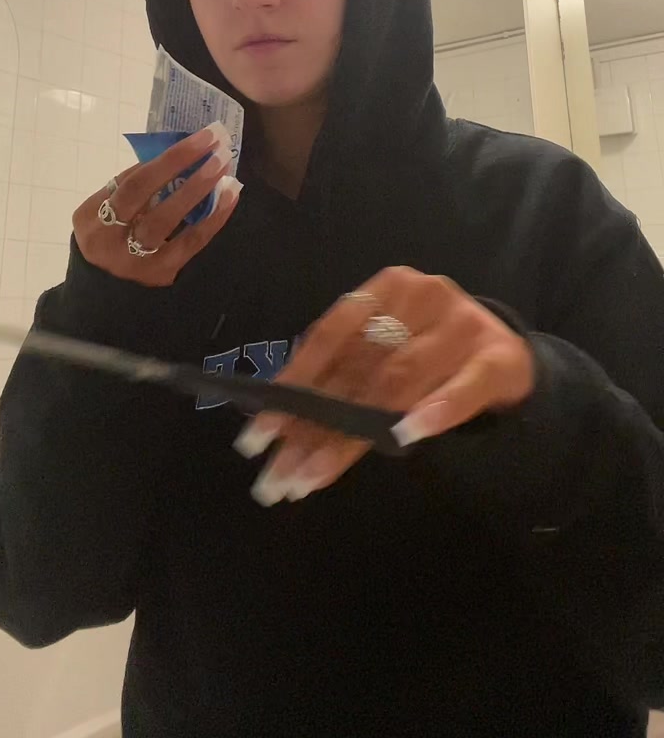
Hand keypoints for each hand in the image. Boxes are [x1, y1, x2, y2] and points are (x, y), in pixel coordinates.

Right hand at [73, 122, 240, 287]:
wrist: (104, 290)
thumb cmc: (109, 235)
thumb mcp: (105, 210)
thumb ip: (133, 185)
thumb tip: (177, 153)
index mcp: (91, 217)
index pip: (130, 183)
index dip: (167, 159)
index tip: (198, 138)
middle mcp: (109, 239)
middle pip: (143, 196)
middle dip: (181, 165)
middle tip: (215, 143)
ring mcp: (135, 260)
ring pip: (167, 222)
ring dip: (199, 190)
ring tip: (224, 166)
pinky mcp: (161, 274)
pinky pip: (190, 243)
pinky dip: (213, 217)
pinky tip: (229, 195)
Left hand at [234, 267, 533, 505]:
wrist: (510, 355)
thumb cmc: (433, 351)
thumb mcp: (386, 350)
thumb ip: (343, 376)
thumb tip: (276, 422)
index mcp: (387, 288)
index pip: (329, 336)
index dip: (291, 386)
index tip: (256, 435)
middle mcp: (423, 295)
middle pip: (358, 368)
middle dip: (313, 428)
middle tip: (277, 477)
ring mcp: (463, 325)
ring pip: (399, 384)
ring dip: (353, 437)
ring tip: (313, 478)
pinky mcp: (497, 358)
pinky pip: (461, 389)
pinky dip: (432, 412)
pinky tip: (404, 439)